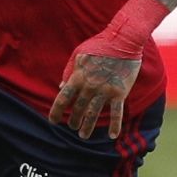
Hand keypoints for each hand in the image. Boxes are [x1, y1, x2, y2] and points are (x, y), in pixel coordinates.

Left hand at [47, 0, 165, 138]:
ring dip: (87, 126)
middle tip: (72, 126)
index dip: (56, 111)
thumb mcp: (79, 54)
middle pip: (78, 108)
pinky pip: (116, 113)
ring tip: (83, 135)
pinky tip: (113, 136)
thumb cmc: (100, 45)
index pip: (63, 98)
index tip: (52, 121)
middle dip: (73, 120)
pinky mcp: (120, 92)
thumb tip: (61, 86)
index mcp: (78, 76)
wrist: (124, 40)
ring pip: (93, 114)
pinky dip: (115, 125)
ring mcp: (105, 90)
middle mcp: (90, 86)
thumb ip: (69, 71)